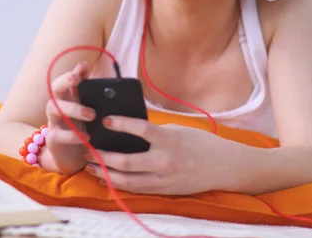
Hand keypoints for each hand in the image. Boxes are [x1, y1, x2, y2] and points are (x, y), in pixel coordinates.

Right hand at [44, 61, 95, 174]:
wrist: (74, 159)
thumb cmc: (85, 131)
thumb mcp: (93, 114)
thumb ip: (97, 99)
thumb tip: (109, 86)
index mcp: (70, 98)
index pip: (69, 79)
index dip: (75, 71)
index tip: (84, 66)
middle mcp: (59, 106)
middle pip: (56, 87)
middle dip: (65, 81)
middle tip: (77, 80)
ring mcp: (54, 122)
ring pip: (54, 107)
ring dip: (73, 108)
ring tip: (92, 115)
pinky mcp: (53, 140)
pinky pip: (58, 134)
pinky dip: (73, 135)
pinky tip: (87, 137)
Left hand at [82, 116, 232, 194]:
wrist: (224, 167)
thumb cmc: (201, 143)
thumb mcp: (178, 131)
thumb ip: (155, 132)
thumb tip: (129, 129)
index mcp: (169, 140)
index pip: (141, 129)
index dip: (120, 124)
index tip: (105, 120)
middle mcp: (165, 161)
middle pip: (126, 161)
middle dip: (102, 156)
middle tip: (87, 149)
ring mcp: (164, 179)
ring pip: (127, 181)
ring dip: (106, 174)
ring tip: (91, 166)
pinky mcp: (164, 191)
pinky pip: (137, 189)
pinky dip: (120, 184)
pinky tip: (107, 179)